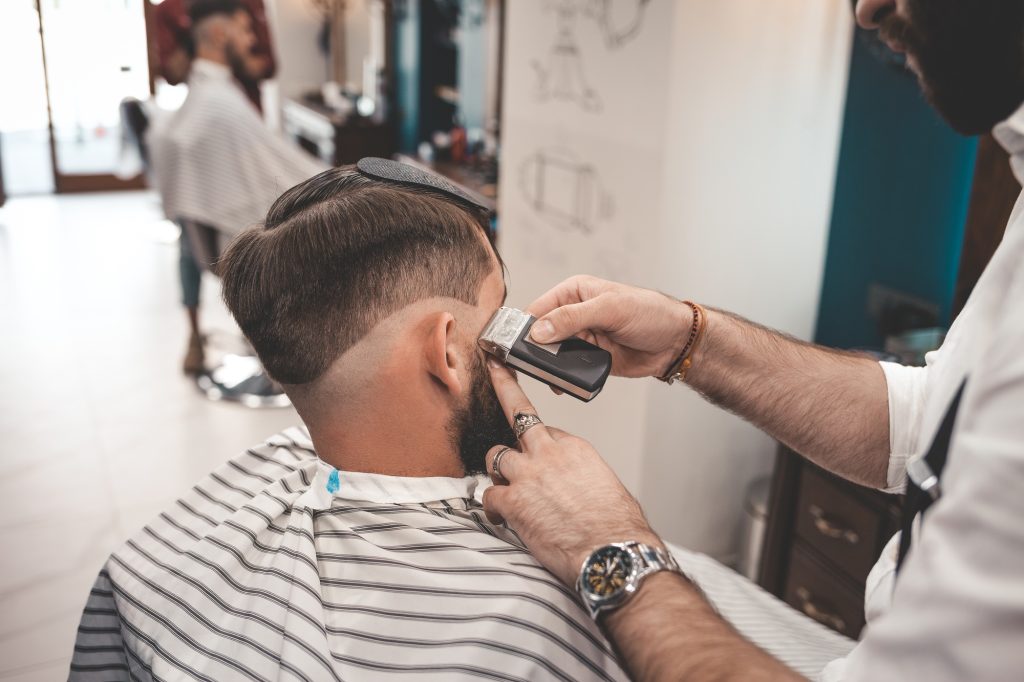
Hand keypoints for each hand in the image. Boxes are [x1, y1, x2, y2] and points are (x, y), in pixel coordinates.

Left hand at [481, 359, 663, 585]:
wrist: (613, 553)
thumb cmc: (618, 527)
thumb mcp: (607, 486)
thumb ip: (583, 476)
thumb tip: (577, 486)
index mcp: (576, 447)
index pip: (549, 430)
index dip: (540, 444)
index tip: (536, 448)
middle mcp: (550, 453)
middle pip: (518, 412)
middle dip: (504, 388)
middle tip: (494, 370)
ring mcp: (528, 474)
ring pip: (495, 455)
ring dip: (497, 472)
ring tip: (506, 491)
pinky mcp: (513, 500)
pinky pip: (488, 494)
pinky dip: (492, 509)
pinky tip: (502, 519)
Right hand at [527, 275, 692, 379]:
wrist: (675, 342)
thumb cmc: (650, 313)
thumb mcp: (611, 308)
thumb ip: (573, 318)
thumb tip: (540, 331)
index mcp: (573, 292)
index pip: (537, 309)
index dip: (523, 327)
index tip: (513, 345)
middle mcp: (572, 314)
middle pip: (540, 334)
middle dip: (534, 350)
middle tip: (528, 366)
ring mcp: (580, 338)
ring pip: (551, 355)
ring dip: (547, 367)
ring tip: (547, 377)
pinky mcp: (589, 358)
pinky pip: (567, 370)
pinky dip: (562, 378)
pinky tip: (562, 384)